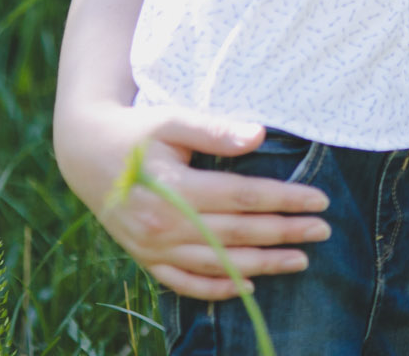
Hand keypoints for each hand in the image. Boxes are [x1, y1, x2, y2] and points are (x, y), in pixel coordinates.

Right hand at [54, 100, 331, 299]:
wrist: (85, 155)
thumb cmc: (137, 131)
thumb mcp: (172, 119)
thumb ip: (214, 129)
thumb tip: (258, 135)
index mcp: (172, 188)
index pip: (242, 197)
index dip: (283, 199)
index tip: (319, 200)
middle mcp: (162, 225)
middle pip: (236, 234)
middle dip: (284, 233)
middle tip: (323, 230)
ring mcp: (152, 248)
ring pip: (216, 264)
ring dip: (262, 265)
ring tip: (300, 260)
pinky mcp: (145, 258)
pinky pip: (184, 283)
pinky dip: (216, 289)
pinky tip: (247, 287)